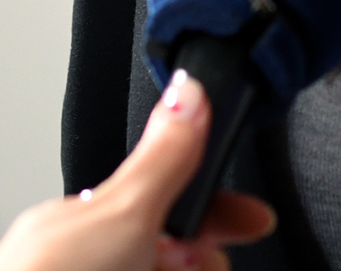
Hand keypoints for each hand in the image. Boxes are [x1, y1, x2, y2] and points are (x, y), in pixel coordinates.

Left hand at [0, 72, 275, 270]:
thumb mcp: (120, 211)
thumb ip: (162, 158)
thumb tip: (188, 87)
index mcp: (86, 224)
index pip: (165, 201)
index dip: (215, 211)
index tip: (254, 220)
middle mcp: (89, 262)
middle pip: (173, 250)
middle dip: (200, 257)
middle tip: (203, 266)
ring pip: (164, 270)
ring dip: (188, 270)